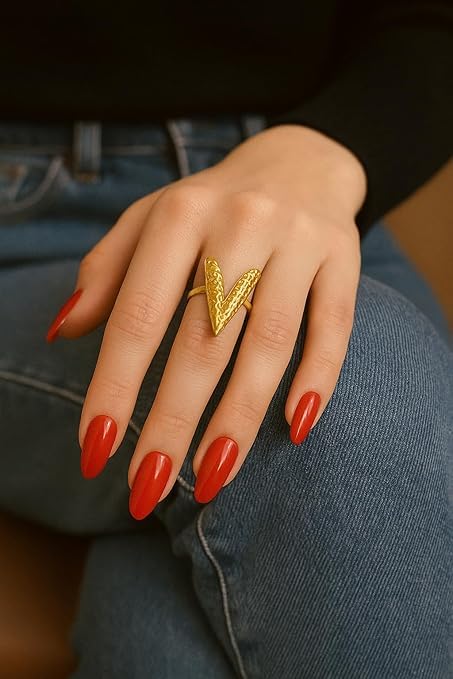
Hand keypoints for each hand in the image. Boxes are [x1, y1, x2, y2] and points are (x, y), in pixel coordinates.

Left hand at [47, 124, 365, 517]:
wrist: (298, 160)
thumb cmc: (211, 203)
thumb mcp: (148, 220)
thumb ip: (104, 273)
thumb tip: (62, 334)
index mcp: (178, 214)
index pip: (139, 315)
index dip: (115, 388)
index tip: (96, 451)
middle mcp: (239, 223)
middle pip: (203, 341)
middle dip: (172, 423)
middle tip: (148, 488)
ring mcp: (297, 240)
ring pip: (269, 344)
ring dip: (239, 418)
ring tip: (211, 479)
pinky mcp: (344, 257)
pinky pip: (333, 328)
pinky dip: (318, 380)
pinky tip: (297, 428)